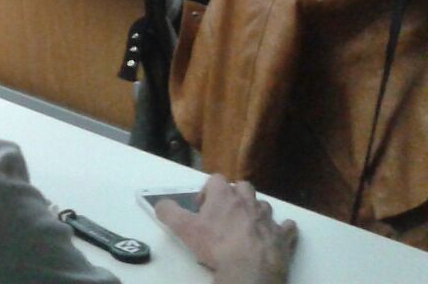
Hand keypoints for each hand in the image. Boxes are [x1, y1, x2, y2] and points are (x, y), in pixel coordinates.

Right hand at [157, 176, 296, 283]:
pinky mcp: (283, 236)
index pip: (216, 179)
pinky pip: (287, 227)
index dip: (208, 191)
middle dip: (235, 196)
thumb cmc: (216, 245)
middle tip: (225, 214)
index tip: (202, 208)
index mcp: (224, 196)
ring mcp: (268, 218)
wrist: (249, 269)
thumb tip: (161, 204)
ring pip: (264, 206)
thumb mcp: (183, 229)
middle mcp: (248, 202)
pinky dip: (282, 230)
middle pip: (243, 187)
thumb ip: (168, 211)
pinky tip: (274, 236)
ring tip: (246, 228)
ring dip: (256, 212)